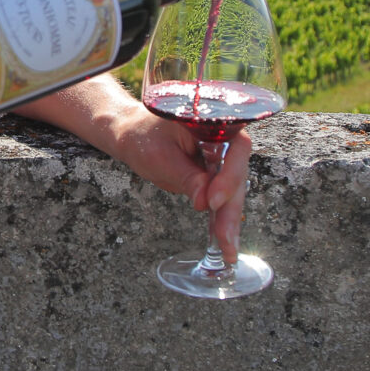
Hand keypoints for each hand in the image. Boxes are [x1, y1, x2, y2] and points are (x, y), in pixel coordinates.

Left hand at [105, 103, 252, 263]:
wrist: (132, 135)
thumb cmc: (143, 137)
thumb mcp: (160, 157)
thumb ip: (186, 177)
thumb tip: (206, 202)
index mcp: (214, 122)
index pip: (235, 149)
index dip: (229, 177)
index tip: (212, 201)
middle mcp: (225, 138)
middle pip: (237, 174)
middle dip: (231, 207)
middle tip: (226, 237)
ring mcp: (222, 158)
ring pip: (233, 190)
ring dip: (229, 219)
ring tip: (228, 248)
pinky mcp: (216, 174)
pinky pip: (222, 196)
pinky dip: (220, 218)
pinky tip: (223, 242)